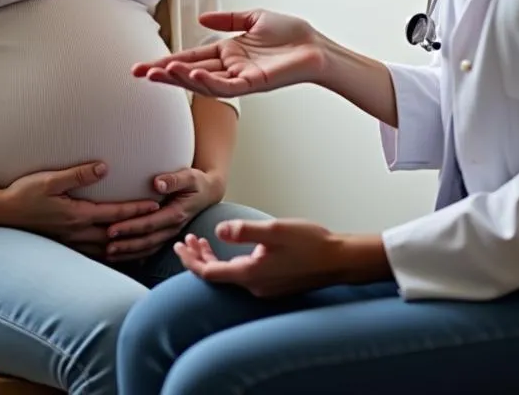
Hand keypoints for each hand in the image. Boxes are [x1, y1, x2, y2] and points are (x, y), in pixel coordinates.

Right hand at [0, 161, 159, 256]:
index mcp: (76, 215)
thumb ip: (78, 174)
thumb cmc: (23, 193)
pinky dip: (110, 256)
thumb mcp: (49, 179)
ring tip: (147, 244)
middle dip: (138, 231)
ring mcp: (70, 242)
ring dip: (127, 247)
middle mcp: (76, 232)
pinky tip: (118, 255)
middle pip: (115, 235)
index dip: (136, 209)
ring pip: (106, 250)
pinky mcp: (64, 245)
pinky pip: (93, 255)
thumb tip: (105, 168)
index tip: (156, 205)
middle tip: (161, 226)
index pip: (114, 214)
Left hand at [103, 167, 224, 262]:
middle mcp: (173, 228)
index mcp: (177, 214)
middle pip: (146, 240)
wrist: (208, 193)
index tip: (112, 228)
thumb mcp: (190, 176)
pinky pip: (150, 249)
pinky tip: (120, 256)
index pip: (150, 224)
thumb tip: (157, 183)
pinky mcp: (166, 236)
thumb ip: (174, 179)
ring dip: (128, 252)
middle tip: (105, 243)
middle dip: (125, 243)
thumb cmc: (197, 182)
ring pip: (147, 248)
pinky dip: (135, 255)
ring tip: (108, 253)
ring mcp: (170, 234)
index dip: (131, 227)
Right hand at [132, 10, 325, 97]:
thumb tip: (202, 18)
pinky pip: (226, 86)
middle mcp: (230, 68)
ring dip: (180, 78)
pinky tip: (192, 74)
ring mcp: (240, 77)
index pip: (191, 58)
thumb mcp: (254, 18)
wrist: (316, 46)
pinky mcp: (253, 84)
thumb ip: (228, 19)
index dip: (168, 61)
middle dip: (164, 74)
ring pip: (203, 82)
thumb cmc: (291, 34)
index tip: (143, 65)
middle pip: (191, 72)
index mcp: (228, 53)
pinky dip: (207, 81)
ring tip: (157, 73)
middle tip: (138, 74)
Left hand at [173, 218, 357, 297]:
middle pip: (216, 276)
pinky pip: (242, 275)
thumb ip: (244, 231)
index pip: (209, 273)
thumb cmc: (309, 243)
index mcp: (250, 274)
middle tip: (186, 241)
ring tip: (203, 242)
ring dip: (214, 259)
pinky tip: (232, 251)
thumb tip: (218, 231)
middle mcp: (254, 286)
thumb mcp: (275, 230)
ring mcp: (264, 288)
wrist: (338, 260)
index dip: (190, 260)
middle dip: (198, 258)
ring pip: (228, 276)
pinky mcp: (274, 285)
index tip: (179, 245)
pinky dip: (229, 262)